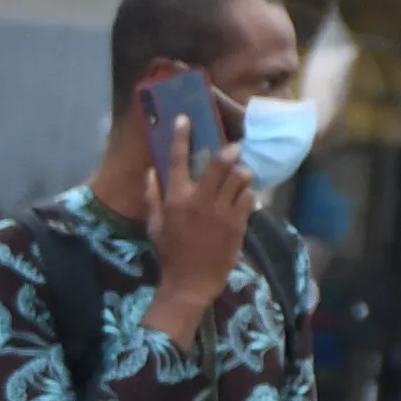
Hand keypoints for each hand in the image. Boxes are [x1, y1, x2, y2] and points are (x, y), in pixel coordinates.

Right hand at [147, 131, 253, 326]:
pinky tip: (244, 200)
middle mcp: (199, 200)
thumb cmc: (170, 254)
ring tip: (240, 178)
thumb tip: (150, 173)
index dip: (181, 136)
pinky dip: (248, 195)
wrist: (191, 282)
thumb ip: (152, 197)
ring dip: (241, 174)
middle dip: (229, 152)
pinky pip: (249, 197)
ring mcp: (221, 211)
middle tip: (233, 148)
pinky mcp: (238, 222)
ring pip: (240, 177)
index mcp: (176, 199)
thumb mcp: (155, 226)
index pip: (177, 160)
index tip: (185, 118)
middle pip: (220, 163)